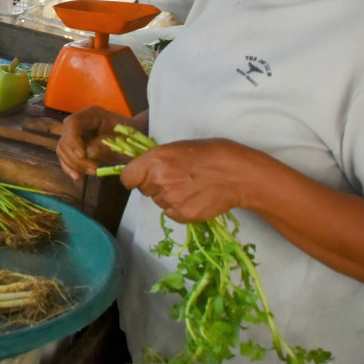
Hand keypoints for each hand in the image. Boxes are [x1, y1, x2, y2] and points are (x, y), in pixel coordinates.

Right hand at [55, 105, 136, 179]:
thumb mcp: (121, 139)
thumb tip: (88, 153)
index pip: (72, 123)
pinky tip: (78, 176)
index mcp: (91, 115)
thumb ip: (104, 144)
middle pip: (65, 140)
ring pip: (63, 151)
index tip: (82, 155)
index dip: (73, 139)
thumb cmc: (130, 136)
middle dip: (76, 158)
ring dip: (74, 165)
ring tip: (92, 172)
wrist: (134, 140)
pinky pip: (65, 158)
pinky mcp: (75, 148)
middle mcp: (79, 124)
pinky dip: (70, 168)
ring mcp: (75, 136)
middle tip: (94, 170)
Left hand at [120, 139, 260, 223]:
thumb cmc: (209, 154)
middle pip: (144, 190)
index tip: (142, 177)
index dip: (134, 177)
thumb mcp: (177, 148)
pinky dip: (179, 208)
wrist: (236, 174)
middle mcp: (158, 181)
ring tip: (189, 186)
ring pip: (158, 201)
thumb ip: (156, 160)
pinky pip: (171, 213)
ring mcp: (170, 200)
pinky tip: (194, 197)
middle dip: (154, 185)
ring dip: (168, 196)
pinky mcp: (182, 214)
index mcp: (154, 160)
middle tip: (175, 178)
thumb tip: (144, 170)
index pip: (127, 177)